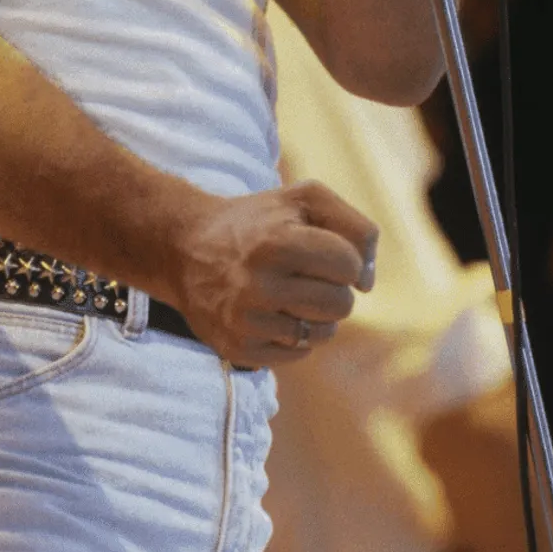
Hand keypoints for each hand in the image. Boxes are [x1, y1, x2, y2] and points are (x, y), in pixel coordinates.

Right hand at [171, 179, 377, 369]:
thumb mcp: (303, 198)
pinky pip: (297, 352)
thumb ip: (354, 225)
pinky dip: (294, 334)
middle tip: (305, 273)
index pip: (350, 265)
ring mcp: (246, 321)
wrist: (185, 247)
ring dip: (317, 314)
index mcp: (277, 240)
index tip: (323, 250)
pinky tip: (271, 312)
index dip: (345, 258)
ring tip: (289, 293)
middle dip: (333, 288)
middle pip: (341, 304)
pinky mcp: (238, 349)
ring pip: (323, 333)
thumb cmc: (257, 221)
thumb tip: (367, 282)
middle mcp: (259, 283)